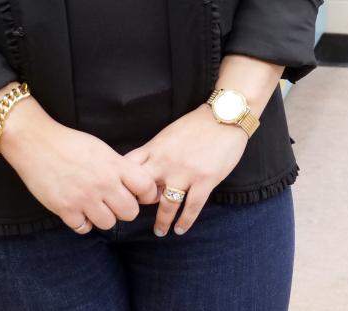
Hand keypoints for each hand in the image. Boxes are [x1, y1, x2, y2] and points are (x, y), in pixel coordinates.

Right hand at [0, 100, 157, 231]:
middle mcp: (102, 183)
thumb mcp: (101, 149)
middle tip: (115, 201)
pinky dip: (83, 222)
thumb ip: (118, 167)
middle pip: (131, 212)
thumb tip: (133, 186)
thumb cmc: (69, 143)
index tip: (138, 193)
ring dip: (104, 217)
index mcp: (114, 164)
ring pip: (109, 223)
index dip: (146, 193)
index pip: (146, 187)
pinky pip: (84, 228)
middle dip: (125, 209)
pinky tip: (78, 210)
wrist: (36, 142)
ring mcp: (84, 198)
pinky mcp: (65, 209)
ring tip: (94, 205)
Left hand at [125, 105, 249, 236]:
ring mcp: (185, 172)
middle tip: (139, 217)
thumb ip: (155, 152)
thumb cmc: (196, 124)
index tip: (123, 195)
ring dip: (162, 222)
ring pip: (167, 205)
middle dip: (139, 205)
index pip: (129, 168)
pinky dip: (184, 222)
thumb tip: (146, 170)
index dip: (122, 183)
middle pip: (143, 190)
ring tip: (160, 231)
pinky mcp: (205, 180)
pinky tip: (180, 229)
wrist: (224, 116)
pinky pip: (191, 208)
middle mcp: (166, 162)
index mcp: (155, 148)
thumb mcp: (168, 133)